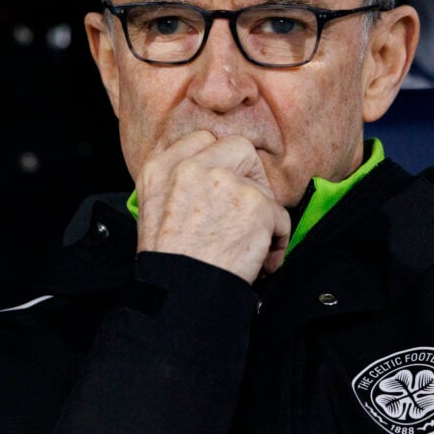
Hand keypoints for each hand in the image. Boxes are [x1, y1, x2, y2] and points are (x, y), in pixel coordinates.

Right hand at [135, 130, 290, 283]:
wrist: (181, 294)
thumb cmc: (169, 263)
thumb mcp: (152, 210)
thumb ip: (177, 183)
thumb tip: (213, 174)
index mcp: (161, 168)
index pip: (201, 139)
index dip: (218, 160)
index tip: (224, 182)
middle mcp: (191, 168)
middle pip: (238, 147)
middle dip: (249, 175)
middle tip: (246, 205)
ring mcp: (224, 182)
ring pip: (261, 186)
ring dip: (262, 215)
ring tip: (249, 244)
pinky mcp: (254, 204)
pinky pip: (280, 215)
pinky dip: (276, 239)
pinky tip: (259, 259)